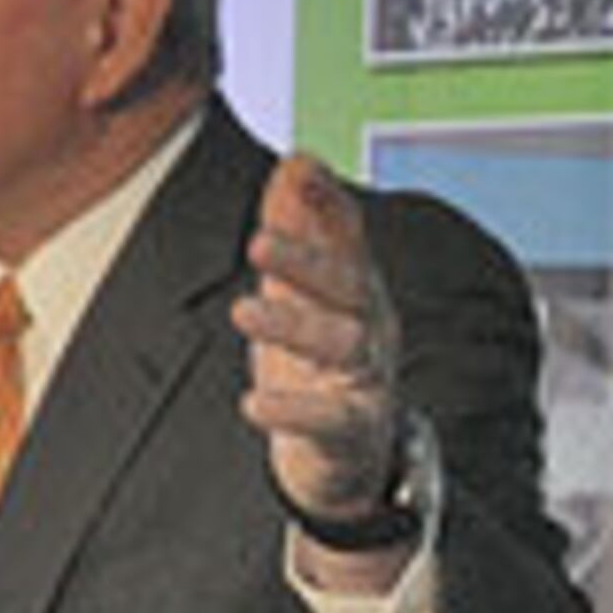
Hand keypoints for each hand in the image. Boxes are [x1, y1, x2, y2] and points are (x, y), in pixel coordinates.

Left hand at [234, 153, 412, 566]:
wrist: (348, 450)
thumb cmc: (322, 359)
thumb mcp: (306, 291)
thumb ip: (301, 228)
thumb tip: (294, 163)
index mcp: (357, 287)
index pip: (348, 235)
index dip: (327, 201)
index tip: (300, 167)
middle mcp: (369, 325)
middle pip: (347, 285)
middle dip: (307, 261)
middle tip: (259, 242)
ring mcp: (366, 377)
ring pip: (340, 345)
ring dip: (292, 326)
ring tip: (243, 311)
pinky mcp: (352, 428)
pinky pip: (328, 418)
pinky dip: (292, 410)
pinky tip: (254, 403)